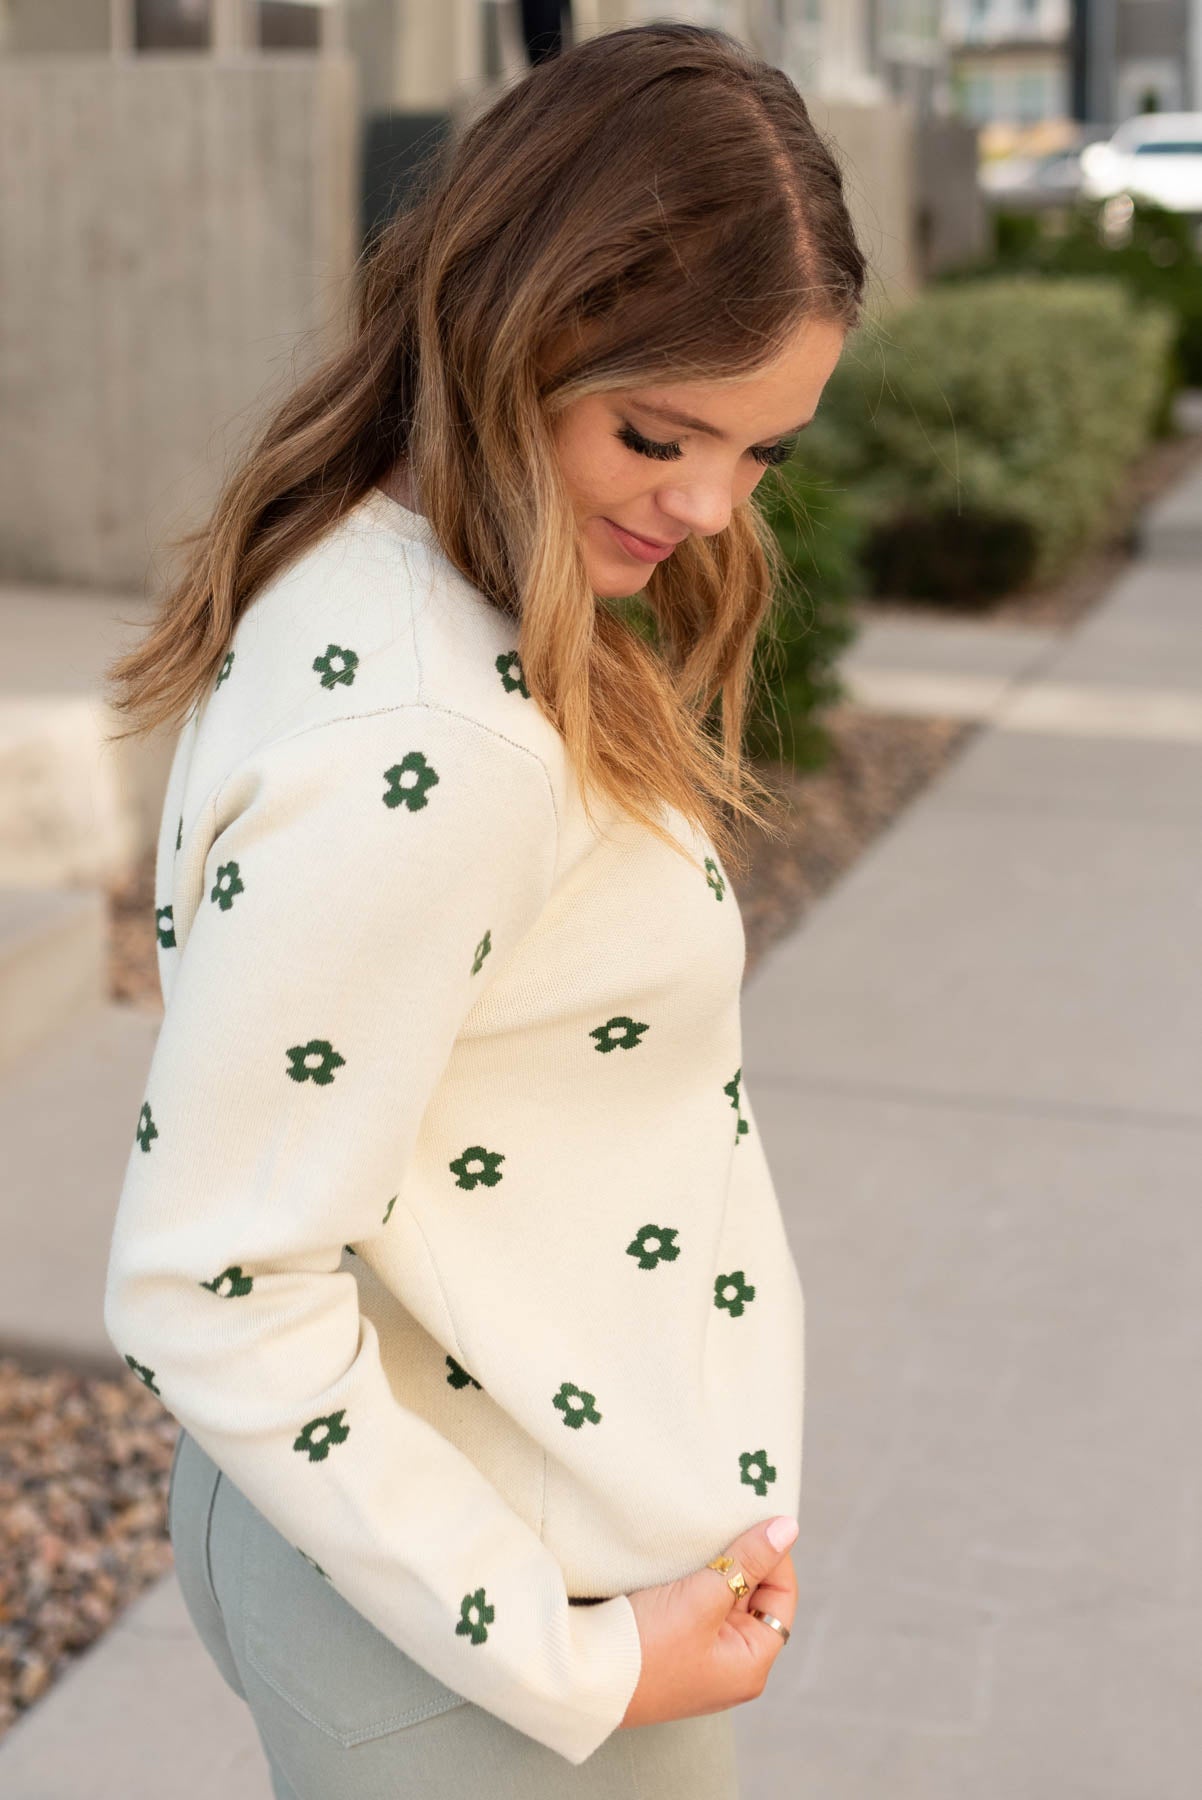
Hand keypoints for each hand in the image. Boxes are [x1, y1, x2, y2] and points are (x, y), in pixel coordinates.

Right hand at [617, 1516, 798, 1728]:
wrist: (583, 1679)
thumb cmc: (647, 1648)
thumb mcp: (702, 1598)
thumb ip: (746, 1561)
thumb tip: (789, 1528)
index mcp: (751, 1664)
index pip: (781, 1597)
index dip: (773, 1557)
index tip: (752, 1521)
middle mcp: (731, 1666)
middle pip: (753, 1598)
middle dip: (741, 1560)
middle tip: (724, 1521)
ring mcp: (701, 1659)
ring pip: (722, 1599)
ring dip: (715, 1568)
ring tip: (702, 1535)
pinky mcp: (673, 1649)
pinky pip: (696, 1607)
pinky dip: (693, 1581)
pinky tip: (680, 1558)